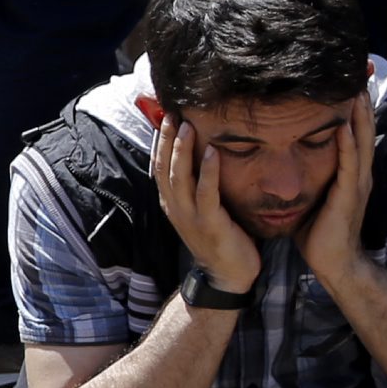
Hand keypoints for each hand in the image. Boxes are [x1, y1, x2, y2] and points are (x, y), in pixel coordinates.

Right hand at [151, 112, 262, 296]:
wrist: (227, 275)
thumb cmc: (220, 238)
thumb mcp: (202, 208)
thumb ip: (198, 185)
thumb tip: (202, 156)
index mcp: (171, 202)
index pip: (158, 166)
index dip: (160, 141)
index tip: (164, 115)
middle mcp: (175, 207)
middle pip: (164, 167)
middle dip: (167, 139)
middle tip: (171, 112)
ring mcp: (190, 216)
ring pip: (180, 178)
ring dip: (182, 150)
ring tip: (187, 125)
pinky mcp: (210, 223)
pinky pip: (207, 193)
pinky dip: (209, 172)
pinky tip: (213, 151)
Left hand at [300, 81, 375, 291]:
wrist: (335, 264)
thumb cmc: (320, 233)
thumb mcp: (313, 197)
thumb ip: (308, 177)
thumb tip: (286, 161)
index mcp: (349, 173)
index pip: (352, 132)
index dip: (351, 108)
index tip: (346, 81)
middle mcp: (357, 174)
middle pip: (362, 130)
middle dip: (360, 103)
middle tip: (359, 73)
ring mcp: (356, 184)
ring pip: (360, 142)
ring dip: (359, 116)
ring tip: (356, 89)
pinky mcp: (348, 197)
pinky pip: (349, 166)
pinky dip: (348, 145)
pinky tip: (344, 127)